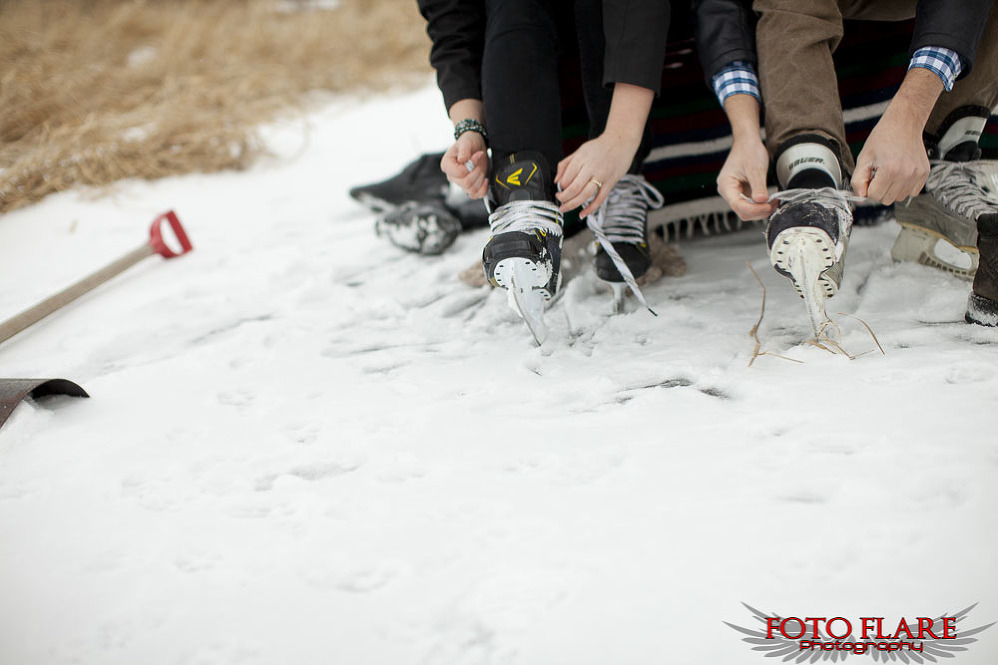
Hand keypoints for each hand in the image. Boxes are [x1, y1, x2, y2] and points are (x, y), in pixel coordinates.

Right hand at [441, 131, 487, 198]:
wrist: (476, 146)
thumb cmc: (469, 142)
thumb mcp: (466, 142)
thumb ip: (464, 150)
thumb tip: (462, 159)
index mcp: (447, 165)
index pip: (460, 173)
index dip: (471, 166)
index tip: (477, 155)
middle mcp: (452, 176)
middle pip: (466, 183)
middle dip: (477, 172)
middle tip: (480, 161)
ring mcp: (460, 183)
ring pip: (471, 190)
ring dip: (481, 179)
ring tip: (481, 167)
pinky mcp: (468, 187)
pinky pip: (475, 195)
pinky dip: (483, 189)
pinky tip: (485, 179)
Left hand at [555, 134, 633, 217]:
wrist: (620, 141)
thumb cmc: (599, 147)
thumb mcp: (579, 151)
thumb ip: (565, 164)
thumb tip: (556, 180)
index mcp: (581, 158)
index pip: (566, 177)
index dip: (560, 187)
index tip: (559, 190)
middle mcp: (591, 167)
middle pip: (574, 188)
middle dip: (564, 198)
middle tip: (560, 202)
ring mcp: (602, 175)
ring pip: (585, 195)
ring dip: (573, 204)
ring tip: (565, 208)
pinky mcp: (610, 182)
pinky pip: (600, 199)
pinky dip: (590, 208)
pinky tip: (583, 214)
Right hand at [717, 136, 774, 219]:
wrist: (747, 143)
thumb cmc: (748, 151)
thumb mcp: (755, 168)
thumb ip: (758, 186)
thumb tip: (762, 201)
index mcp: (726, 185)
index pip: (737, 204)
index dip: (753, 209)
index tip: (768, 206)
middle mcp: (728, 191)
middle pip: (741, 211)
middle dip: (758, 211)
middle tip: (773, 205)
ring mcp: (735, 193)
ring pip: (746, 210)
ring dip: (760, 210)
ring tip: (773, 203)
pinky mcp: (742, 193)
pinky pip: (750, 205)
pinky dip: (760, 205)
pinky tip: (770, 201)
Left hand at [851, 67, 940, 203]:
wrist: (904, 123)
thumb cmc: (883, 138)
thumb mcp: (864, 158)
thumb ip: (858, 180)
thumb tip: (860, 197)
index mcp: (889, 170)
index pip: (873, 196)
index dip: (868, 187)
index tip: (870, 176)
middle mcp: (906, 174)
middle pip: (886, 200)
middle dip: (879, 190)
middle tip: (879, 173)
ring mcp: (917, 174)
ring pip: (899, 198)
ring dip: (892, 189)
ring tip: (890, 172)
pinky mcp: (924, 173)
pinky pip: (912, 192)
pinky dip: (904, 187)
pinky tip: (900, 173)